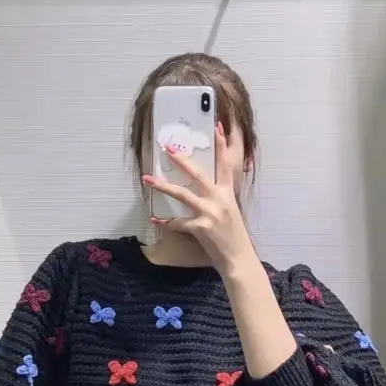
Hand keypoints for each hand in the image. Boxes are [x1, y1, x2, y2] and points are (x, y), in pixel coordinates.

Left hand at [142, 124, 254, 275]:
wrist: (238, 258)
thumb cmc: (234, 237)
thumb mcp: (231, 212)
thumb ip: (220, 199)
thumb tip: (205, 191)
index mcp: (228, 194)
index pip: (225, 165)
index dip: (221, 146)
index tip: (217, 127)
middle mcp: (219, 199)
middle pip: (198, 174)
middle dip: (182, 160)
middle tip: (169, 149)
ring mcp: (209, 212)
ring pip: (182, 194)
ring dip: (163, 186)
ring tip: (148, 179)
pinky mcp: (201, 227)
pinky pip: (178, 222)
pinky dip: (166, 222)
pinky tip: (156, 219)